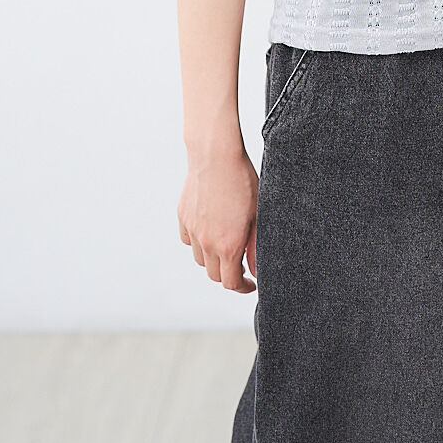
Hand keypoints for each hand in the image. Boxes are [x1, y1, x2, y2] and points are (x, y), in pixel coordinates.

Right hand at [178, 146, 258, 293]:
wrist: (215, 155)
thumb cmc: (242, 181)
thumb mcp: (258, 215)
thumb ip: (256, 247)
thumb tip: (254, 270)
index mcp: (228, 246)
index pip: (230, 283)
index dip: (242, 287)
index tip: (250, 283)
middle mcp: (206, 243)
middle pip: (214, 275)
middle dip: (228, 274)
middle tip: (241, 263)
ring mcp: (192, 230)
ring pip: (200, 259)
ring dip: (213, 259)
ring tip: (226, 244)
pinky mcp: (183, 217)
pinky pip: (188, 239)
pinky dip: (198, 242)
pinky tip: (210, 229)